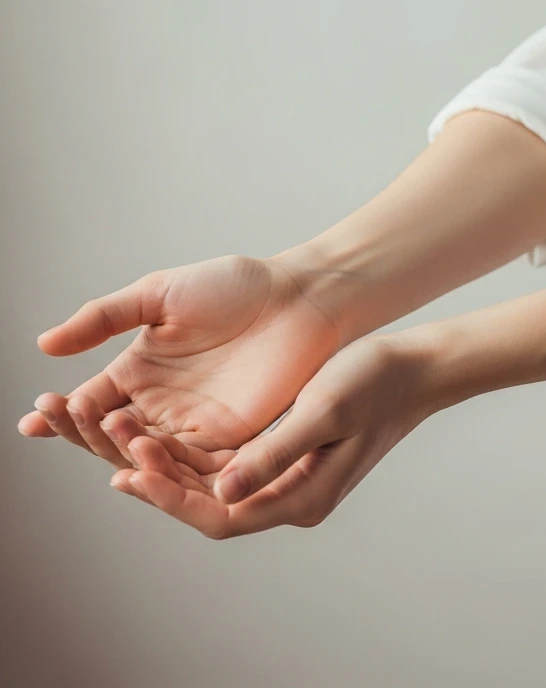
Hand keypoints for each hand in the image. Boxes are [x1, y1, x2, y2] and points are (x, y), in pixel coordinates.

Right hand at [18, 252, 354, 466]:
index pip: (90, 402)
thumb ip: (105, 318)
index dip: (62, 413)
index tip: (35, 416)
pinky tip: (139, 459)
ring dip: (119, 449)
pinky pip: (189, 468)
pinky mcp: (231, 441)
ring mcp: (196, 425)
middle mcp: (163, 404)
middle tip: (62, 415)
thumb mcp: (160, 293)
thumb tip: (43, 345)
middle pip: (110, 436)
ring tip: (105, 425)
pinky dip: (162, 469)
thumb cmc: (236, 286)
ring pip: (144, 456)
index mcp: (141, 370)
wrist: (299, 297)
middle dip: (81, 431)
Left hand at [108, 332, 437, 536]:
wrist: (413, 368)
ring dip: (171, 467)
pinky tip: (160, 438)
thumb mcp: (323, 411)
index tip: (130, 473)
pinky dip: (193, 454)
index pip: (223, 515)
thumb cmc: (375, 383)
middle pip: (211, 506)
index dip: (172, 498)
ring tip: (121, 442)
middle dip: (160, 482)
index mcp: (303, 497)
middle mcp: (291, 498)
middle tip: (111, 450)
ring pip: (214, 487)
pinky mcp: (285, 457)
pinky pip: (228, 466)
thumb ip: (272, 453)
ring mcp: (288, 480)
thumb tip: (220, 493)